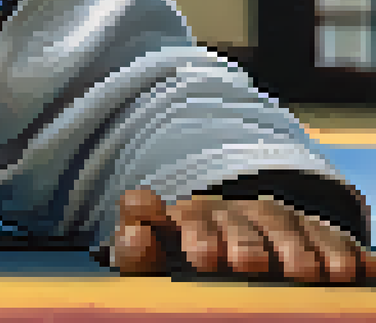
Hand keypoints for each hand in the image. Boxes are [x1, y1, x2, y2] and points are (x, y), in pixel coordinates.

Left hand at [109, 186, 375, 282]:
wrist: (228, 242)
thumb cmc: (181, 258)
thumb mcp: (150, 259)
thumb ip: (136, 250)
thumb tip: (134, 232)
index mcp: (189, 219)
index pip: (188, 217)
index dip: (195, 233)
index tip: (202, 259)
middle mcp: (234, 215)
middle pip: (241, 223)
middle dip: (247, 243)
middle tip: (249, 264)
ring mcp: (275, 222)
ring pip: (286, 228)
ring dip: (298, 249)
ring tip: (307, 273)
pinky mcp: (314, 234)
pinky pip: (333, 240)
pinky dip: (346, 253)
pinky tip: (358, 271)